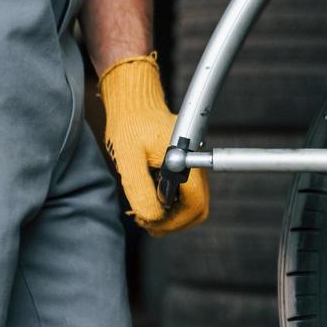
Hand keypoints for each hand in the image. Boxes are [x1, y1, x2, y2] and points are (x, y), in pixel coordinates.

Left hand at [98, 53, 209, 235]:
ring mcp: (192, 165)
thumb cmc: (129, 124)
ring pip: (193, 203)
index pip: (194, 204)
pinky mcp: (186, 166)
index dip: (174, 222)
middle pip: (198, 207)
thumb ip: (140, 190)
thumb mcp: (127, 159)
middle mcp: (195, 163)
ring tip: (145, 211)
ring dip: (171, 215)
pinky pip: (186, 193)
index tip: (151, 224)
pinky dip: (170, 204)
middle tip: (147, 222)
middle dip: (173, 222)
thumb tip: (152, 218)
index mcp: (184, 160)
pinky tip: (150, 199)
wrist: (134, 102)